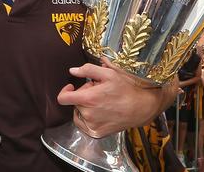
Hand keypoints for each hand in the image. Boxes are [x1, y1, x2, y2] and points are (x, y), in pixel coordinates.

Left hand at [57, 59, 177, 137]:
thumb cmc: (126, 89)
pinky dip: (88, 118)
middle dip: (83, 95)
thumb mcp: (109, 74)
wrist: (141, 108)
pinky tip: (100, 112)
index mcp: (88, 99)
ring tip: (101, 102)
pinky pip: (84, 124)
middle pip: (74, 103)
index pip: (63, 98)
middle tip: (98, 91)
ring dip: (85, 107)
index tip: (72, 87)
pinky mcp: (96, 133)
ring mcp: (92, 126)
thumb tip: (72, 71)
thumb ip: (87, 70)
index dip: (65, 91)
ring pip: (79, 114)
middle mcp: (88, 115)